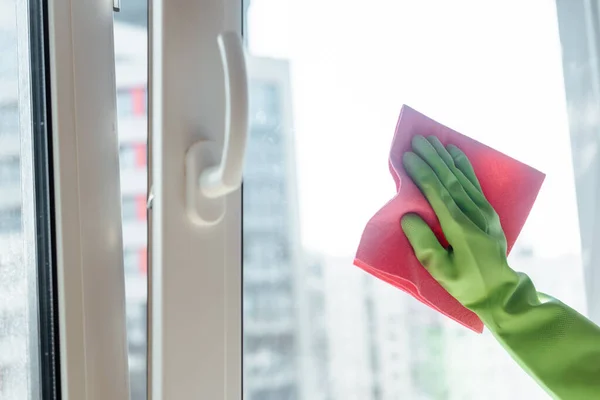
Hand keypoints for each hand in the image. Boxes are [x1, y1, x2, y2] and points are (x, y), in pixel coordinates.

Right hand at [401, 135, 517, 311]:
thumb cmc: (464, 283)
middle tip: (417, 139)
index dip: (423, 173)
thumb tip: (409, 216)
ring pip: (462, 178)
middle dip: (432, 158)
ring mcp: (484, 212)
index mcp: (460, 229)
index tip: (408, 156)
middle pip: (450, 180)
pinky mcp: (488, 212)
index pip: (438, 193)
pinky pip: (474, 183)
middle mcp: (474, 215)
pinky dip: (464, 166)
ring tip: (432, 139)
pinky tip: (455, 153)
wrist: (500, 291)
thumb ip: (423, 243)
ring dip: (445, 157)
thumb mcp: (439, 271)